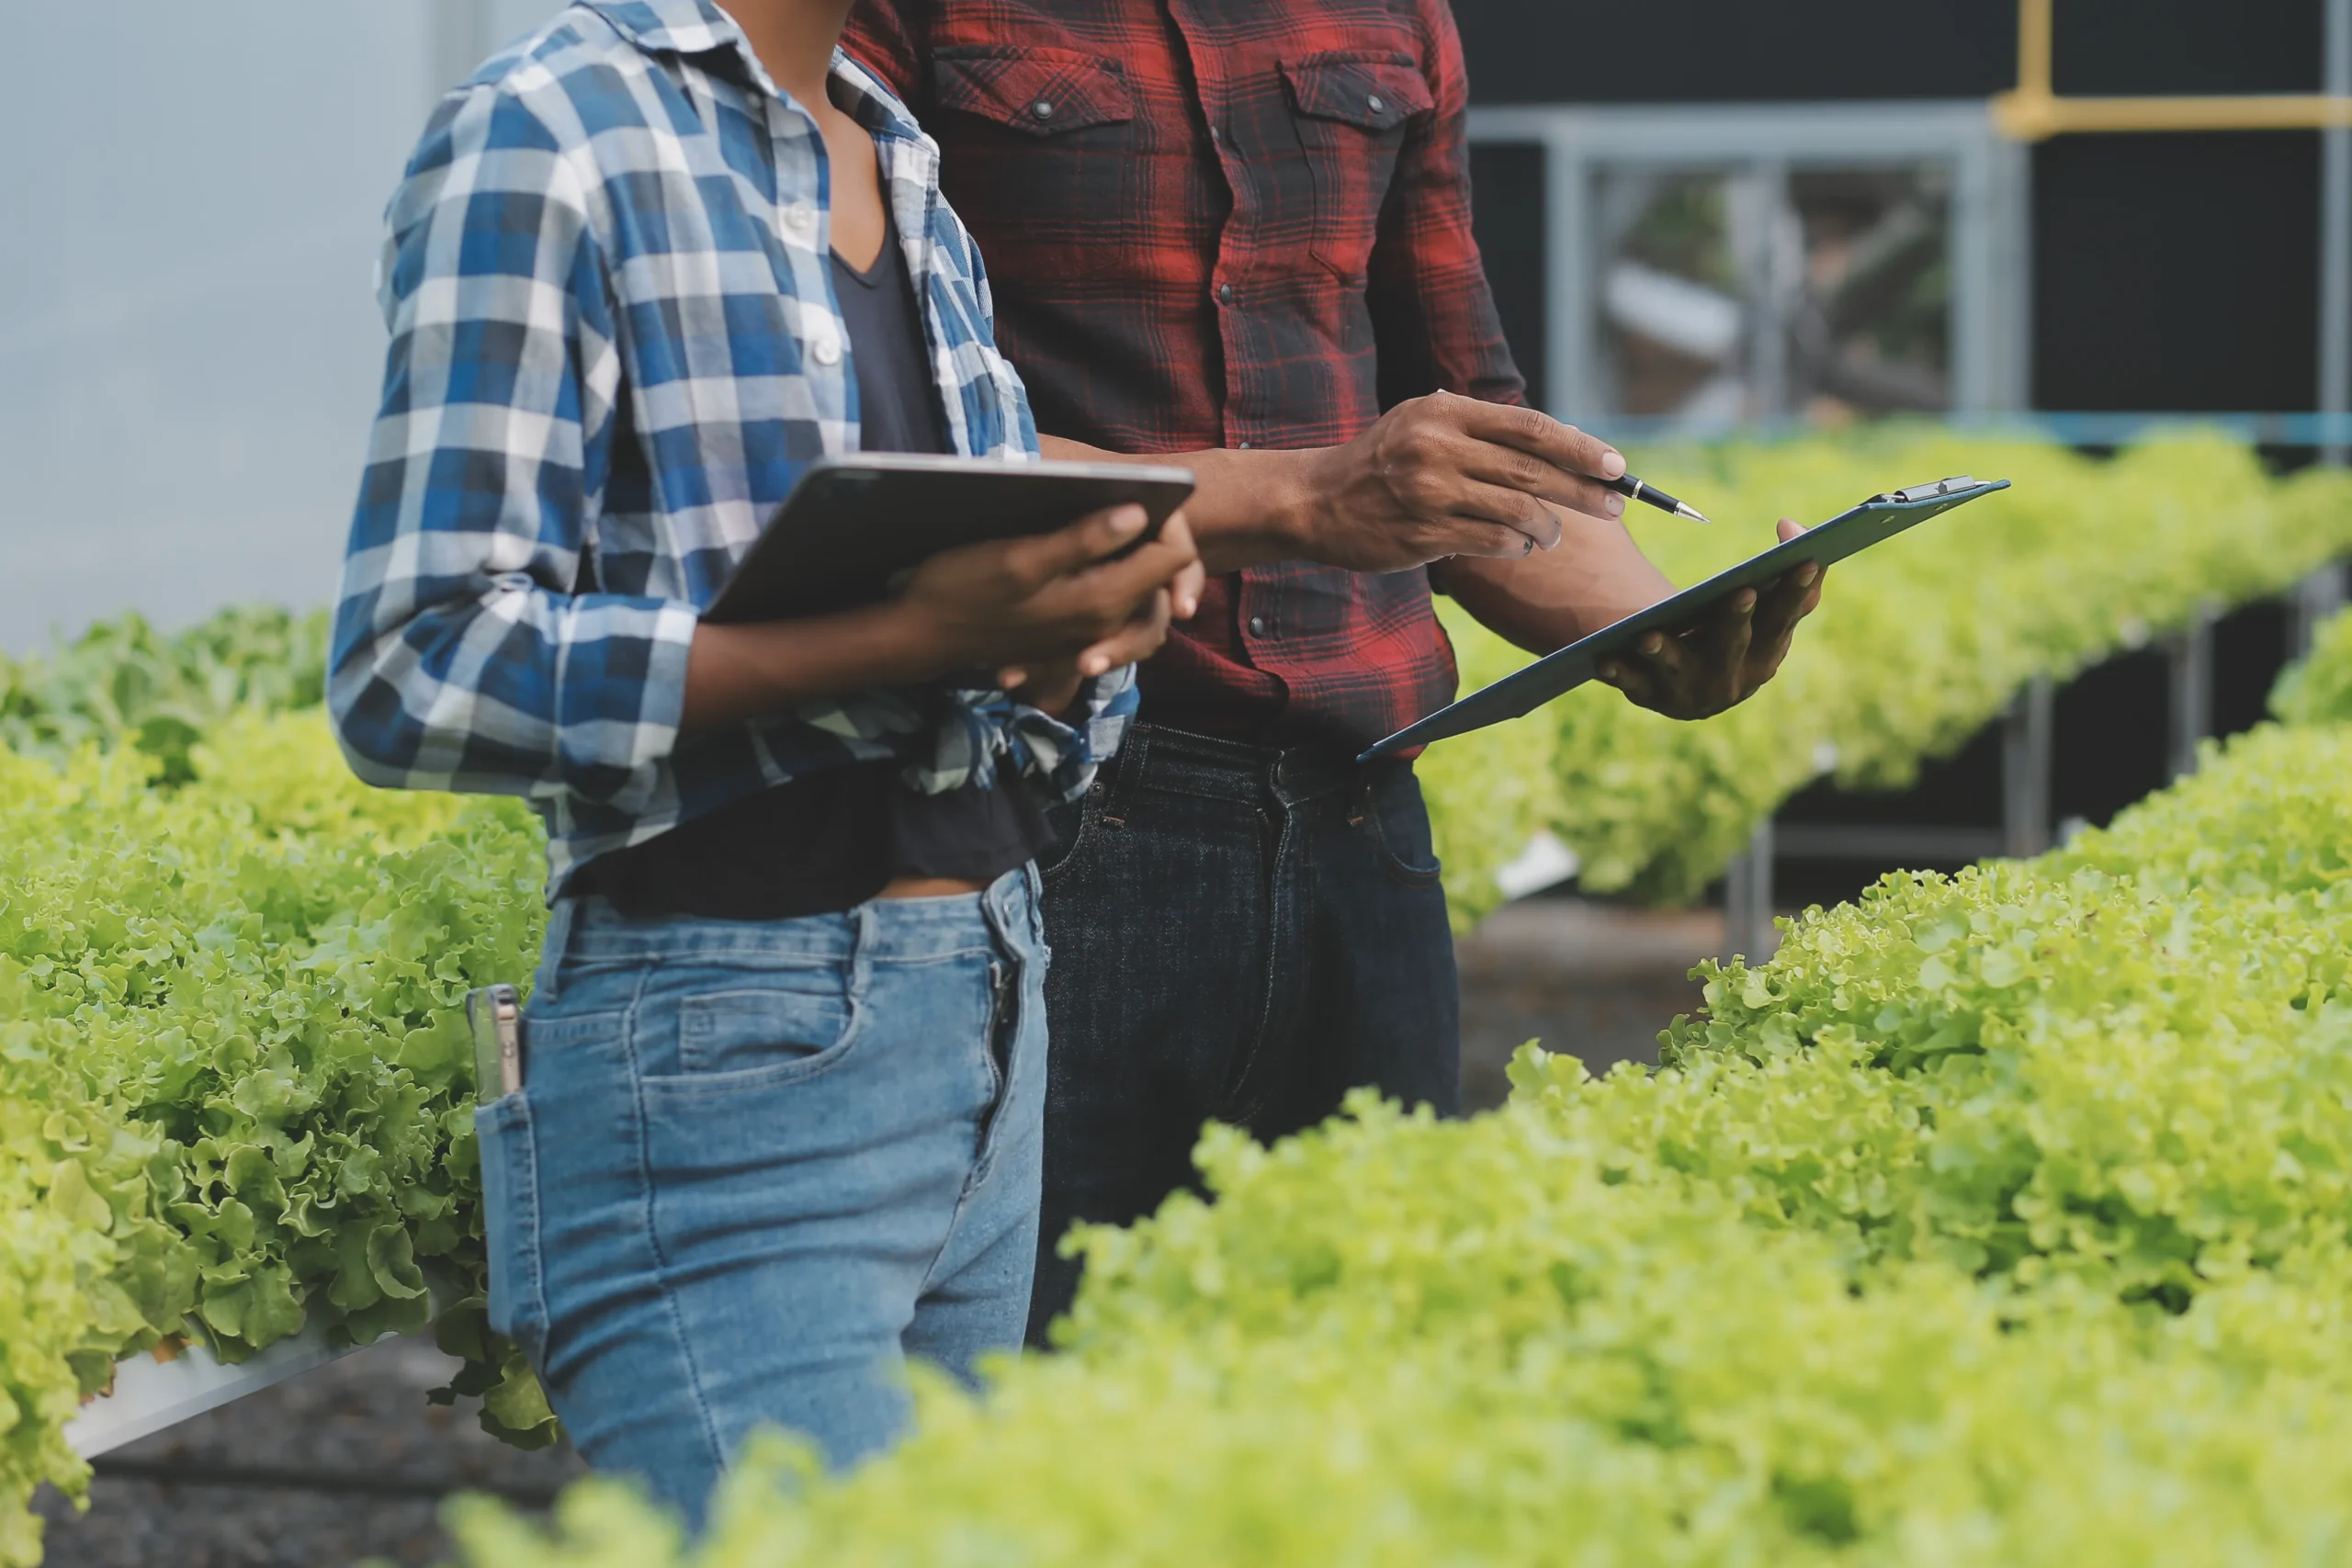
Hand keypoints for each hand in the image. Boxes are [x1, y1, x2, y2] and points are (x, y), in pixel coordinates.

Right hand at [903, 506, 1201, 683]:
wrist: (920, 637)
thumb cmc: (962, 589)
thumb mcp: (1019, 557)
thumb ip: (1082, 540)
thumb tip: (1138, 514)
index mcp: (1103, 599)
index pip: (1174, 555)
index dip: (1165, 519)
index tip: (1136, 493)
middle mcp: (1106, 622)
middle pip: (1162, 573)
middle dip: (1151, 534)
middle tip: (1116, 498)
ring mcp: (1089, 633)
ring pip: (1139, 590)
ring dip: (1128, 555)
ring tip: (1096, 519)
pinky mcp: (1069, 635)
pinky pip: (1108, 605)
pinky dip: (1102, 577)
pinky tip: (1070, 552)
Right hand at [1293, 391, 1631, 572]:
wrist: (1314, 501)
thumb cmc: (1381, 463)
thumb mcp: (1422, 424)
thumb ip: (1478, 428)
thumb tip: (1555, 443)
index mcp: (1446, 412)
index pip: (1530, 427)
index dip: (1580, 447)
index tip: (1616, 465)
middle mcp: (1439, 448)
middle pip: (1533, 470)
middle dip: (1584, 491)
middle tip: (1615, 506)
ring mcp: (1430, 492)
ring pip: (1518, 510)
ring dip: (1549, 526)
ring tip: (1554, 533)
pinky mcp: (1423, 534)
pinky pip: (1493, 542)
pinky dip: (1517, 546)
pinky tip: (1521, 547)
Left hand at [1595, 519, 1825, 719]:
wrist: (1692, 684)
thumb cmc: (1734, 629)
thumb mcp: (1766, 606)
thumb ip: (1786, 564)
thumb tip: (1791, 524)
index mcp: (1767, 653)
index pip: (1784, 621)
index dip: (1796, 592)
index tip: (1805, 561)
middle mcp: (1733, 679)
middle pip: (1733, 645)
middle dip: (1736, 619)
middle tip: (1742, 592)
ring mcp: (1690, 692)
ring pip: (1677, 669)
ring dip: (1665, 653)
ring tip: (1649, 636)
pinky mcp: (1650, 696)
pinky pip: (1632, 684)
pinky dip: (1618, 673)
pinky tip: (1603, 660)